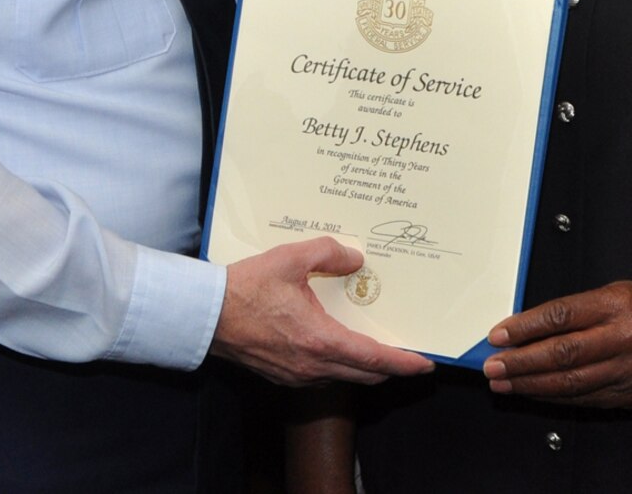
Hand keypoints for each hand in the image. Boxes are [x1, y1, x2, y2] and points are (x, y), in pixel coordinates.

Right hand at [210, 238, 433, 386]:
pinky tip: (337, 345)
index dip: (405, 363)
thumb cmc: (245, 288)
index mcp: (322, 341)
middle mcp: (313, 367)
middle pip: (366, 375)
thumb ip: (329, 253)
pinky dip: (340, 366)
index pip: (376, 360)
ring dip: (364, 367)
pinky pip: (323, 377)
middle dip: (391, 367)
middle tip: (407, 354)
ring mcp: (297, 376)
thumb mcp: (291, 258)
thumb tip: (355, 259)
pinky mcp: (283, 376)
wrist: (206, 315)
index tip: (425, 363)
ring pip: (345, 378)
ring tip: (375, 346)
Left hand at [481, 279, 631, 407]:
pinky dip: (552, 396)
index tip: (498, 335)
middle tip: (493, 366)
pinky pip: (583, 399)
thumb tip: (523, 328)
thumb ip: (571, 310)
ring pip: (571, 382)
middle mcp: (626, 338)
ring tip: (503, 382)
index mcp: (617, 305)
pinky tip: (531, 391)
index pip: (562, 316)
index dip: (526, 327)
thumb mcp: (610, 293)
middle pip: (564, 354)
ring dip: (530, 384)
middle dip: (521, 362)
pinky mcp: (629, 395)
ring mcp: (629, 371)